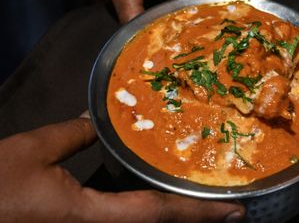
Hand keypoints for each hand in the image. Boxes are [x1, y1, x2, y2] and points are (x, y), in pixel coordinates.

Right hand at [0, 117, 244, 221]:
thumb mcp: (33, 151)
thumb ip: (72, 133)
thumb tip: (97, 117)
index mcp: (91, 216)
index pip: (158, 213)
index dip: (198, 212)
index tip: (234, 211)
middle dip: (195, 219)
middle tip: (229, 209)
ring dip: (175, 217)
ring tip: (204, 204)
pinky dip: (149, 214)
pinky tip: (158, 203)